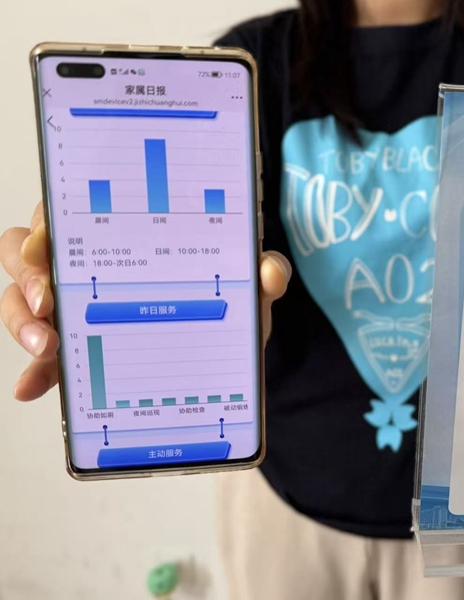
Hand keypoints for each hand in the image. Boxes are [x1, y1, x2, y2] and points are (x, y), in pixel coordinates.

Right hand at [0, 202, 290, 400]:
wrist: (233, 344)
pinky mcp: (80, 349)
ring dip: (23, 322)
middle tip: (50, 303)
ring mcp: (76, 307)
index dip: (46, 225)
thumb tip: (270, 272)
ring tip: (47, 347)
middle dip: (29, 276)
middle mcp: (87, 263)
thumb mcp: (249, 281)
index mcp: (121, 232)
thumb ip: (265, 271)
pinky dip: (37, 373)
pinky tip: (34, 388)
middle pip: (27, 255)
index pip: (66, 212)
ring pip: (22, 301)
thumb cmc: (231, 297)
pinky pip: (44, 359)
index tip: (48, 247)